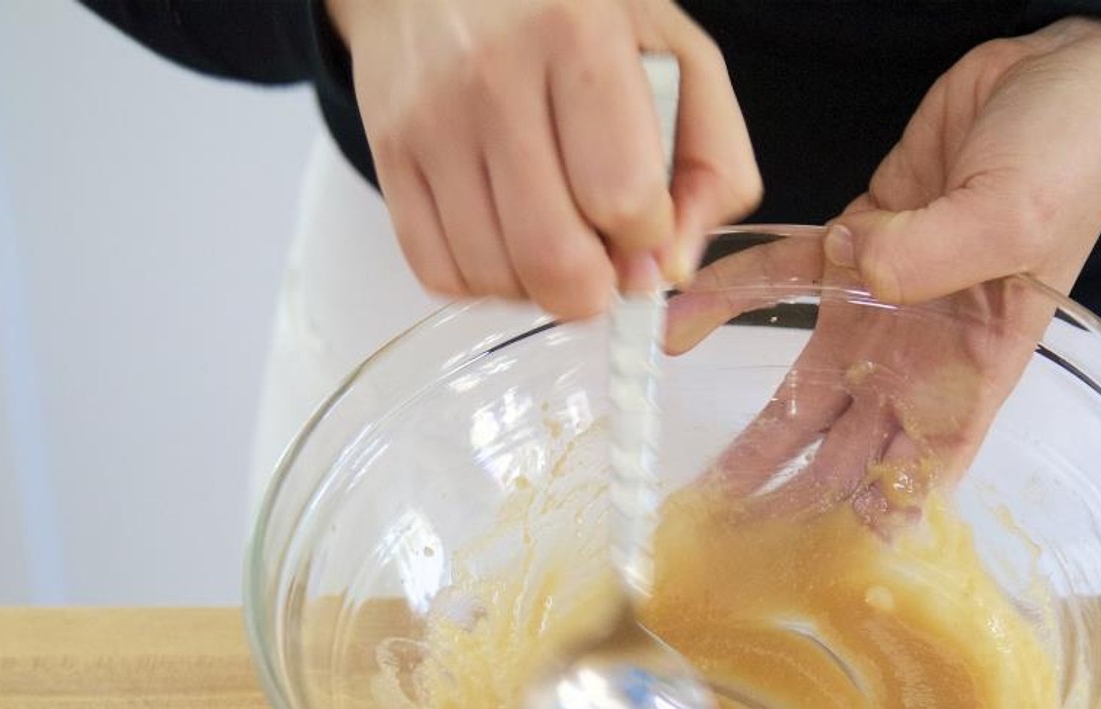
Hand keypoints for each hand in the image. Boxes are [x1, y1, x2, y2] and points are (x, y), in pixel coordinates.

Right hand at [325, 0, 760, 317]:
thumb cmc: (575, 18)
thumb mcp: (675, 57)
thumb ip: (711, 165)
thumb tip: (673, 269)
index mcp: (576, 37)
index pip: (622, 197)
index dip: (647, 240)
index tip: (646, 225)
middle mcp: (491, 76)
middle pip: (553, 257)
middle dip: (594, 289)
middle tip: (604, 264)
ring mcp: (430, 120)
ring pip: (495, 276)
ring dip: (540, 287)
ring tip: (556, 238)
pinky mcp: (389, 156)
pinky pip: (441, 274)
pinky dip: (486, 283)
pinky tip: (508, 241)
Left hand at [667, 18, 1100, 523]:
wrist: (1064, 72)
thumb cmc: (1074, 155)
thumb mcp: (1022, 211)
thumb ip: (946, 253)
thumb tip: (871, 273)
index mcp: (973, 378)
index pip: (914, 483)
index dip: (861, 535)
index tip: (802, 581)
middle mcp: (921, 363)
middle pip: (841, 461)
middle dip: (786, 512)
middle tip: (723, 557)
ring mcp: (880, 313)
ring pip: (800, 398)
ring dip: (748, 445)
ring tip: (693, 495)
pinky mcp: (849, 250)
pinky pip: (777, 282)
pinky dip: (728, 299)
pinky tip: (680, 325)